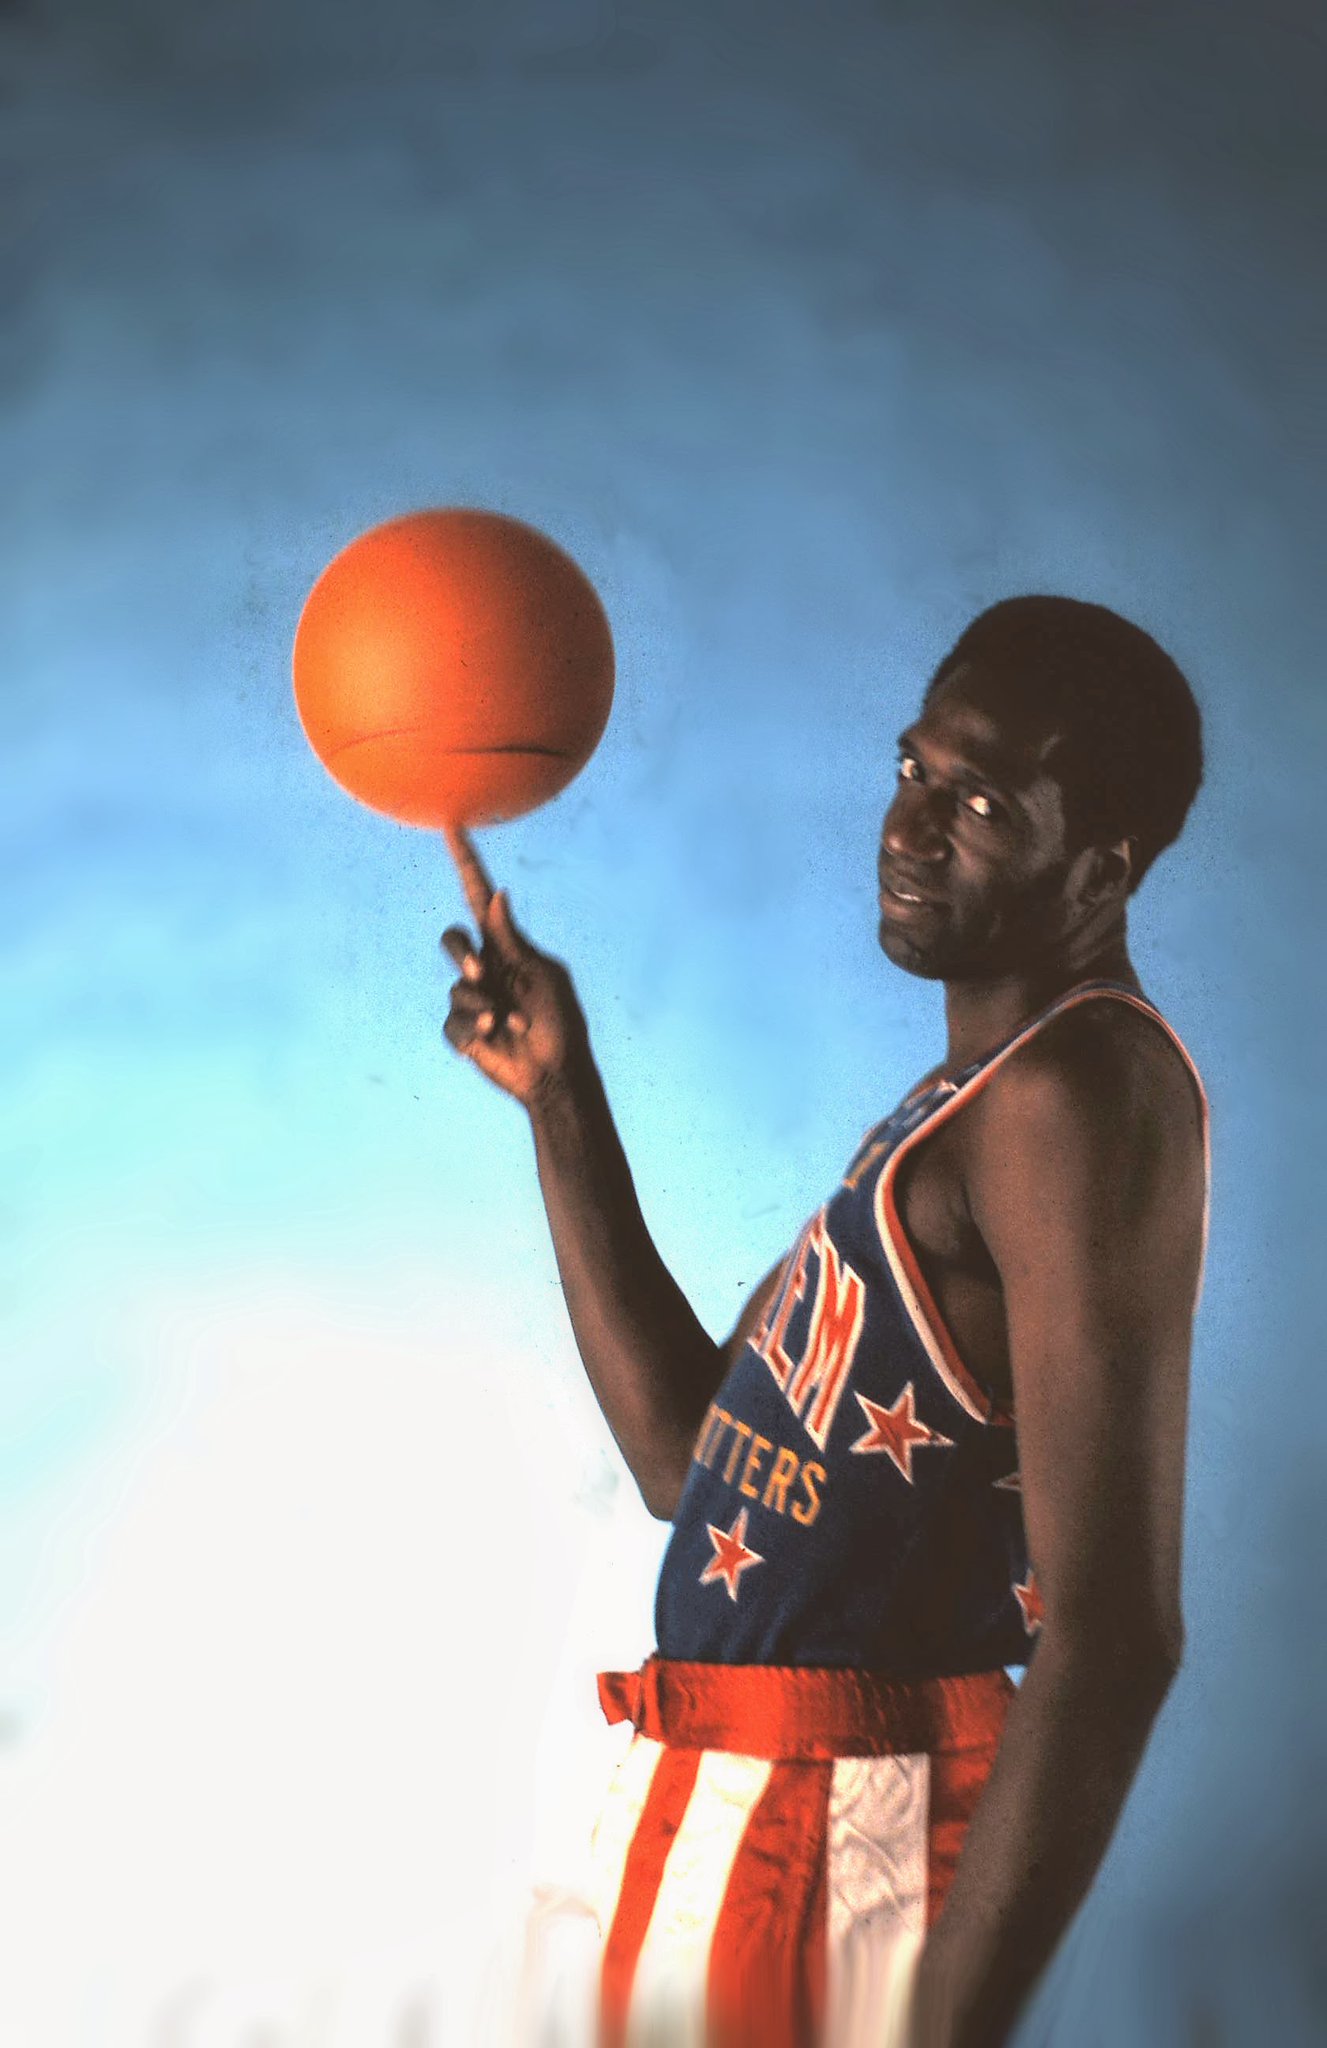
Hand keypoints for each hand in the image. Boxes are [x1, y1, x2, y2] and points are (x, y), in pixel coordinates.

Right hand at [440, 824, 589, 1107]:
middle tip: (480, 972)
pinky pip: (453, 1022)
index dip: (467, 864)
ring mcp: (473, 1000)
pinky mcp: (464, 1032)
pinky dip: (474, 1030)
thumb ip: (513, 940)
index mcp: (508, 947)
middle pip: (453, 941)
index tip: (454, 827)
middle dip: (460, 953)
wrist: (556, 1074)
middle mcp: (486, 968)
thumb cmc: (561, 1022)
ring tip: (512, 1024)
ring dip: (485, 1006)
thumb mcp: (543, 975)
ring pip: (456, 988)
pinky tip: (495, 1038)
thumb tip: (497, 893)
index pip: (480, 897)